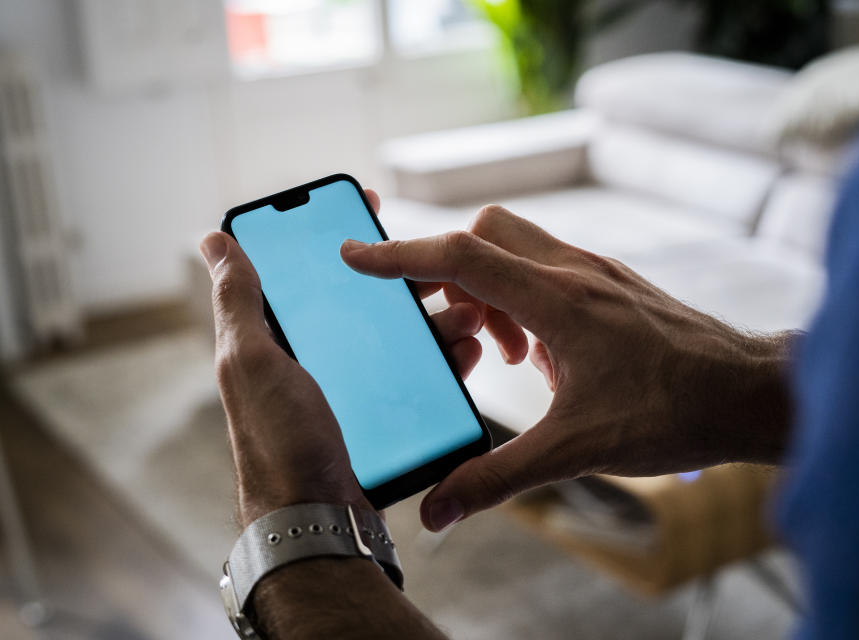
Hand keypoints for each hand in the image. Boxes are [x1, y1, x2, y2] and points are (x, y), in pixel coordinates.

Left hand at [201, 189, 484, 525]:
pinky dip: (444, 361)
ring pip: (401, 339)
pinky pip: (419, 377)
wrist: (319, 521)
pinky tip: (466, 352)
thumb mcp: (252, 363)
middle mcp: (316, 361)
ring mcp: (352, 390)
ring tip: (467, 312)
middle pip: (366, 304)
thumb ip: (239, 301)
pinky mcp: (383, 417)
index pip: (310, 272)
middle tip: (440, 269)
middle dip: (407, 281)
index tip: (373, 208)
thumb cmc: (279, 443)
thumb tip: (214, 241)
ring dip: (436, 320)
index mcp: (280, 341)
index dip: (337, 235)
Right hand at [341, 205, 792, 531]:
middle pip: (486, 233)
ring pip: (519, 248)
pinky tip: (541, 356)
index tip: (354, 252)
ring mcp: (599, 273)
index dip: (399, 254)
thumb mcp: (576, 450)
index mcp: (558, 300)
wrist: (751, 393)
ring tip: (501, 352)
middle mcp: (575, 271)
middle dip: (448, 268)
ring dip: (490, 287)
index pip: (461, 256)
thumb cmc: (674, 412)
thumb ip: (497, 477)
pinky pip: (550, 269)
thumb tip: (438, 511)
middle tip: (445, 323)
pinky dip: (524, 298)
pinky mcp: (614, 285)